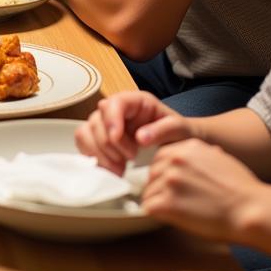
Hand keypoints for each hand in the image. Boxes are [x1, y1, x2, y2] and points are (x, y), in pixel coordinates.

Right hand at [75, 91, 192, 174]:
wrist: (184, 149)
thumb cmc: (183, 136)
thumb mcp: (181, 130)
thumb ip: (163, 130)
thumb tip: (140, 137)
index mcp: (136, 102)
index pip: (114, 103)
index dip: (111, 119)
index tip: (117, 138)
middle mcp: (117, 111)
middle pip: (97, 120)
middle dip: (109, 143)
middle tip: (128, 159)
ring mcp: (108, 125)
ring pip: (87, 132)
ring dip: (100, 152)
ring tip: (119, 168)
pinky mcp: (102, 140)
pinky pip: (86, 144)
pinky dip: (94, 158)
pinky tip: (112, 169)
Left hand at [143, 138, 270, 245]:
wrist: (250, 211)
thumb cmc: (242, 190)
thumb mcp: (221, 159)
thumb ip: (204, 155)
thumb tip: (208, 152)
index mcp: (186, 147)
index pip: (160, 158)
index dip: (164, 173)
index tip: (171, 185)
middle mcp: (174, 159)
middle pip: (152, 174)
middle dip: (160, 187)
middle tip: (174, 201)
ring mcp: (168, 179)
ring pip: (149, 191)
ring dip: (159, 202)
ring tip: (177, 211)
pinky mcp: (167, 202)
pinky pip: (148, 207)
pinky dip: (156, 214)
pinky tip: (169, 217)